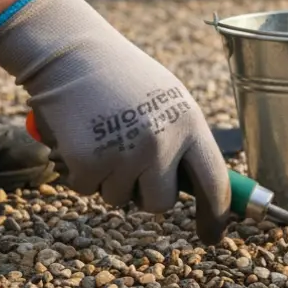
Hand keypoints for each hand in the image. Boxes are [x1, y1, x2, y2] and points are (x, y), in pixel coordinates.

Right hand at [0, 0, 231, 244]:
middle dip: (146, 193)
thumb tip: (203, 190)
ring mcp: (125, 153)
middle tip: (131, 161)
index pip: (216, 183)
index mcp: (190, 124)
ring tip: (104, 137)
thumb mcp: (170, 101)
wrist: (70, 53)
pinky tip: (82, 137)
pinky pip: (87, 189)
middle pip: (162, 203)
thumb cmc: (123, 78)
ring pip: (121, 199)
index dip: (217, 215)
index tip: (214, 235)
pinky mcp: (88, 161)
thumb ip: (185, 142)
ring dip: (110, 178)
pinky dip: (81, 172)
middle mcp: (162, 142)